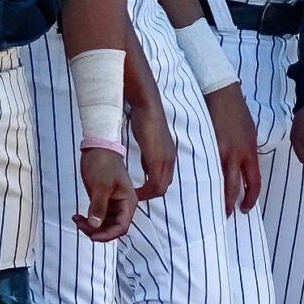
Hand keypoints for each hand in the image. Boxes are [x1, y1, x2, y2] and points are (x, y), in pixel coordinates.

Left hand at [73, 146, 137, 242]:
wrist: (98, 147)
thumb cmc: (103, 163)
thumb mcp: (101, 185)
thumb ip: (99, 207)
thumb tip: (95, 226)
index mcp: (128, 202)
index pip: (121, 227)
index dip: (107, 235)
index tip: (91, 235)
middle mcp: (123, 205)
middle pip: (113, 228)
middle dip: (97, 231)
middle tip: (80, 224)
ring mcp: (114, 204)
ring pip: (104, 225)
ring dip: (91, 227)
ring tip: (76, 219)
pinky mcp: (104, 202)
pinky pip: (99, 217)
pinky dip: (88, 220)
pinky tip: (77, 216)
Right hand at [131, 84, 176, 202]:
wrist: (147, 107)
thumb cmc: (146, 121)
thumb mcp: (149, 144)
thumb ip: (150, 158)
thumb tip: (147, 170)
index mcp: (170, 158)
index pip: (164, 183)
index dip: (152, 191)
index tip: (139, 193)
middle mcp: (171, 161)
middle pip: (163, 189)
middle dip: (149, 195)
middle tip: (134, 197)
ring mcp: (166, 160)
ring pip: (159, 188)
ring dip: (146, 194)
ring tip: (133, 195)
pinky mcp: (158, 158)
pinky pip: (154, 182)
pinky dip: (144, 189)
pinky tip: (133, 188)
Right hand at [207, 84, 262, 214]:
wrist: (220, 91)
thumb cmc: (237, 110)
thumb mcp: (251, 133)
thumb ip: (249, 152)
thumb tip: (246, 167)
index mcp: (249, 151)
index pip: (254, 182)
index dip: (250, 198)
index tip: (246, 207)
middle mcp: (235, 155)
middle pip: (234, 188)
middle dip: (232, 204)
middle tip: (228, 215)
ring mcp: (217, 152)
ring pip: (218, 182)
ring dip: (218, 198)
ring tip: (214, 207)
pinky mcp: (203, 146)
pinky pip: (204, 169)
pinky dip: (203, 180)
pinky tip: (199, 187)